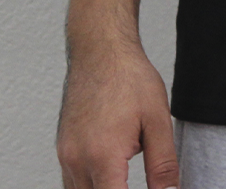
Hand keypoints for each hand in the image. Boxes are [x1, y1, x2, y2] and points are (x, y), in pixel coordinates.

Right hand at [57, 37, 179, 188]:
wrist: (101, 50)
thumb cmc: (130, 78)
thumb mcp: (157, 120)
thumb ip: (163, 164)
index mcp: (103, 157)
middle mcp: (77, 162)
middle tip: (135, 178)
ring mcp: (66, 157)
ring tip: (124, 170)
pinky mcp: (62, 150)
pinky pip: (71, 183)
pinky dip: (90, 185)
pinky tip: (110, 173)